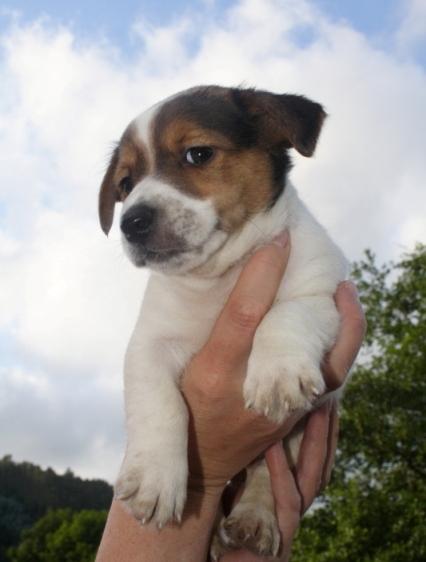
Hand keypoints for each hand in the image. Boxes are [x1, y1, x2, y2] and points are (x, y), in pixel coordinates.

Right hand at [182, 234, 364, 498]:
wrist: (204, 462)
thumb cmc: (185, 404)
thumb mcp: (170, 367)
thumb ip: (188, 324)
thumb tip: (209, 274)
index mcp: (213, 370)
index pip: (243, 314)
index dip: (262, 273)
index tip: (279, 240)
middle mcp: (252, 391)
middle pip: (295, 341)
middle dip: (318, 302)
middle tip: (334, 274)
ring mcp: (281, 409)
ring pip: (325, 366)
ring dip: (342, 327)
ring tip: (345, 293)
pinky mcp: (298, 417)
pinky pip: (329, 381)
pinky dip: (341, 349)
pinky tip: (343, 324)